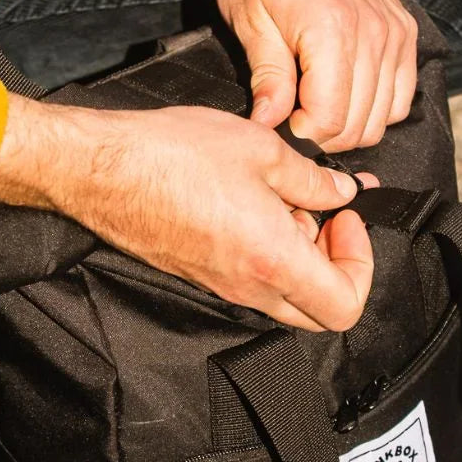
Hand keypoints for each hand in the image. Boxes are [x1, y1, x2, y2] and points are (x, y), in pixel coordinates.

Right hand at [0, 95, 377, 331]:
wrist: (100, 169)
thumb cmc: (172, 155)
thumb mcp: (262, 150)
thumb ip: (314, 180)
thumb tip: (344, 193)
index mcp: (272, 261)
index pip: (346, 306)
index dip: (361, 265)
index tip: (346, 220)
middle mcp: (248, 287)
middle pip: (319, 311)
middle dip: (335, 265)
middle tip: (326, 216)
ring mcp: (220, 286)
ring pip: (285, 296)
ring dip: (300, 255)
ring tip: (284, 201)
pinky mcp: (199, 274)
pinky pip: (251, 281)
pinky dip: (267, 251)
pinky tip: (253, 202)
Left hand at [216, 0, 417, 150]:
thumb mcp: (249, 19)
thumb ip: (266, 77)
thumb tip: (268, 125)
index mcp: (331, 29)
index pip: (330, 119)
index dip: (302, 134)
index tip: (280, 123)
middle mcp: (374, 32)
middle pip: (361, 125)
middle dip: (324, 135)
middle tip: (293, 119)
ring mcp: (395, 32)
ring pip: (385, 117)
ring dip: (350, 126)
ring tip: (316, 106)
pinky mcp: (404, 31)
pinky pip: (402, 95)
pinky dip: (377, 108)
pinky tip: (345, 94)